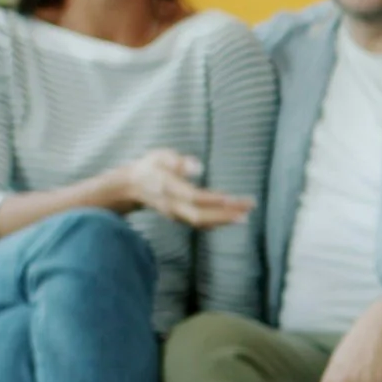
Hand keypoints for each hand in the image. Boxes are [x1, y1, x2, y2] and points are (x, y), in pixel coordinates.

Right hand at [119, 148, 255, 228]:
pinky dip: (217, 223)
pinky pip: (200, 224)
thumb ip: (176, 161)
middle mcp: (172, 205)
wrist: (133, 186)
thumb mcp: (159, 156)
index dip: (211, 200)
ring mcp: (176, 214)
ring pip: (201, 223)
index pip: (192, 197)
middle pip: (199, 215)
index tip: (231, 199)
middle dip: (224, 215)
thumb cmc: (151, 167)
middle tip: (248, 209)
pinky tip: (232, 219)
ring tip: (245, 215)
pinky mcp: (180, 218)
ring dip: (224, 220)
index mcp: (167, 188)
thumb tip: (197, 167)